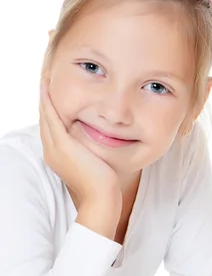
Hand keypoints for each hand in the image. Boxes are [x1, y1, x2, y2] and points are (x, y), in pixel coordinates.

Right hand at [39, 77, 121, 205]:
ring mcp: (55, 149)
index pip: (52, 126)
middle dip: (45, 98)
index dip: (51, 108)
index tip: (53, 92)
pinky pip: (52, 117)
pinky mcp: (62, 145)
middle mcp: (52, 151)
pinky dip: (48, 100)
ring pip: (45, 115)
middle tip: (46, 78)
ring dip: (44, 95)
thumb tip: (97, 140)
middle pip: (45, 118)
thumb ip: (90, 150)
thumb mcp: (93, 162)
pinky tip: (48, 86)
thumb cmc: (104, 184)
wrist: (103, 198)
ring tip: (46, 77)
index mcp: (58, 155)